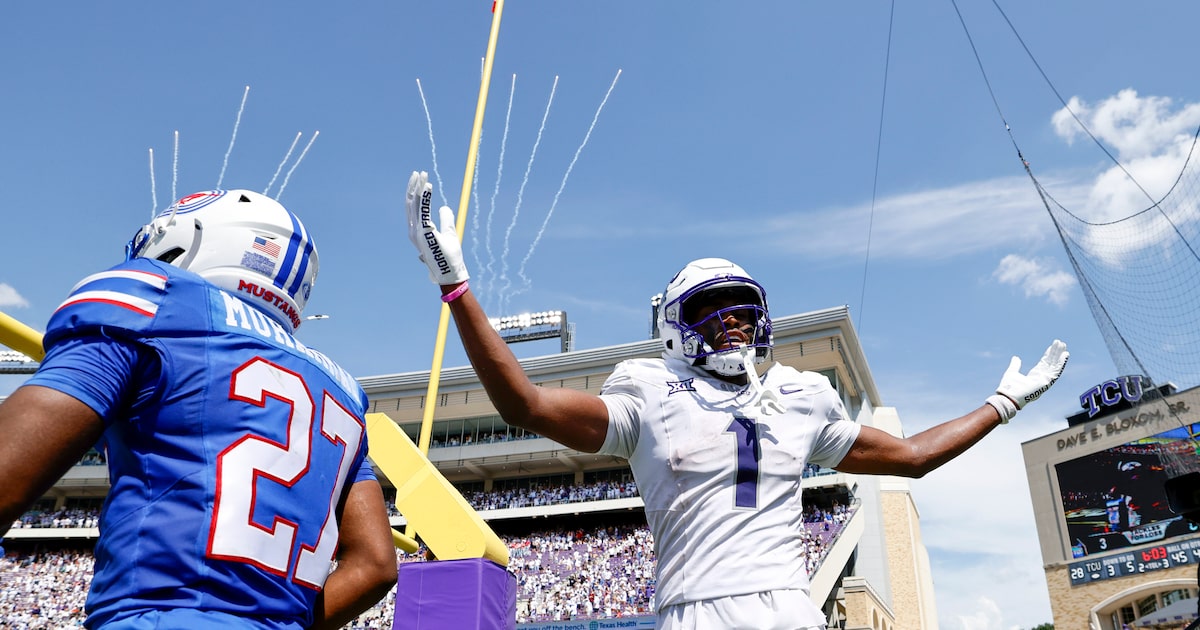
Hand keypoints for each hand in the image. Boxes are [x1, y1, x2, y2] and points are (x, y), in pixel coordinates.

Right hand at [406, 171, 468, 285]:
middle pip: (410, 203)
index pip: (413, 208)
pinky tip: (428, 185)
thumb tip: (444, 207)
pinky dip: (424, 197)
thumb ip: (446, 220)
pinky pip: (423, 210)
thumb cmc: (450, 257)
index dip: (416, 193)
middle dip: (413, 186)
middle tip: (418, 172)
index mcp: (417, 231)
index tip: (421, 180)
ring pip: (414, 204)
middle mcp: (413, 230)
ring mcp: (417, 231)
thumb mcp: (450, 234)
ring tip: (422, 174)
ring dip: (418, 188)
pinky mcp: (424, 231)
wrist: (450, 273)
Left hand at [996, 339, 1068, 409]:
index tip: (1052, 346)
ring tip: (1064, 346)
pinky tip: (1064, 355)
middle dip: (1056, 353)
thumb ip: (1015, 365)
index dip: (1049, 354)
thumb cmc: (1009, 387)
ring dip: (1060, 356)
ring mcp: (1044, 381)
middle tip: (1061, 343)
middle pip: (1051, 363)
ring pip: (1055, 366)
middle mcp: (1041, 378)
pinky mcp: (1046, 383)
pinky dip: (1061, 364)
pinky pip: (1056, 372)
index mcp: (1034, 376)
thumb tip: (1016, 357)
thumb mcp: (1012, 372)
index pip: (1044, 363)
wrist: (1008, 396)